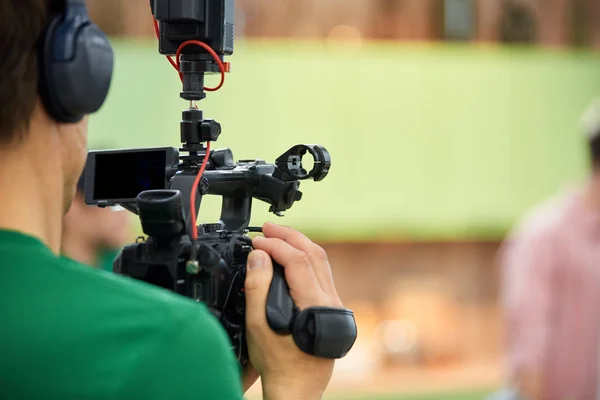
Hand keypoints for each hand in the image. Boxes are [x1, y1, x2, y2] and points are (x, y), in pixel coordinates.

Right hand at [244, 222, 342, 399]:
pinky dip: (305, 258)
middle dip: (289, 237)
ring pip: (321, 262)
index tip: (257, 242)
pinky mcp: (332, 307)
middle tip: (266, 229)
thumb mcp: (258, 325)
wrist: (297, 388)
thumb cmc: (278, 363)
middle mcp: (330, 301)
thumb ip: (257, 288)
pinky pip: (321, 273)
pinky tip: (291, 257)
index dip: (275, 246)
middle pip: (314, 254)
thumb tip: (259, 256)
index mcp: (315, 304)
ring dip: (299, 244)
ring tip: (277, 237)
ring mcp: (334, 304)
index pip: (298, 260)